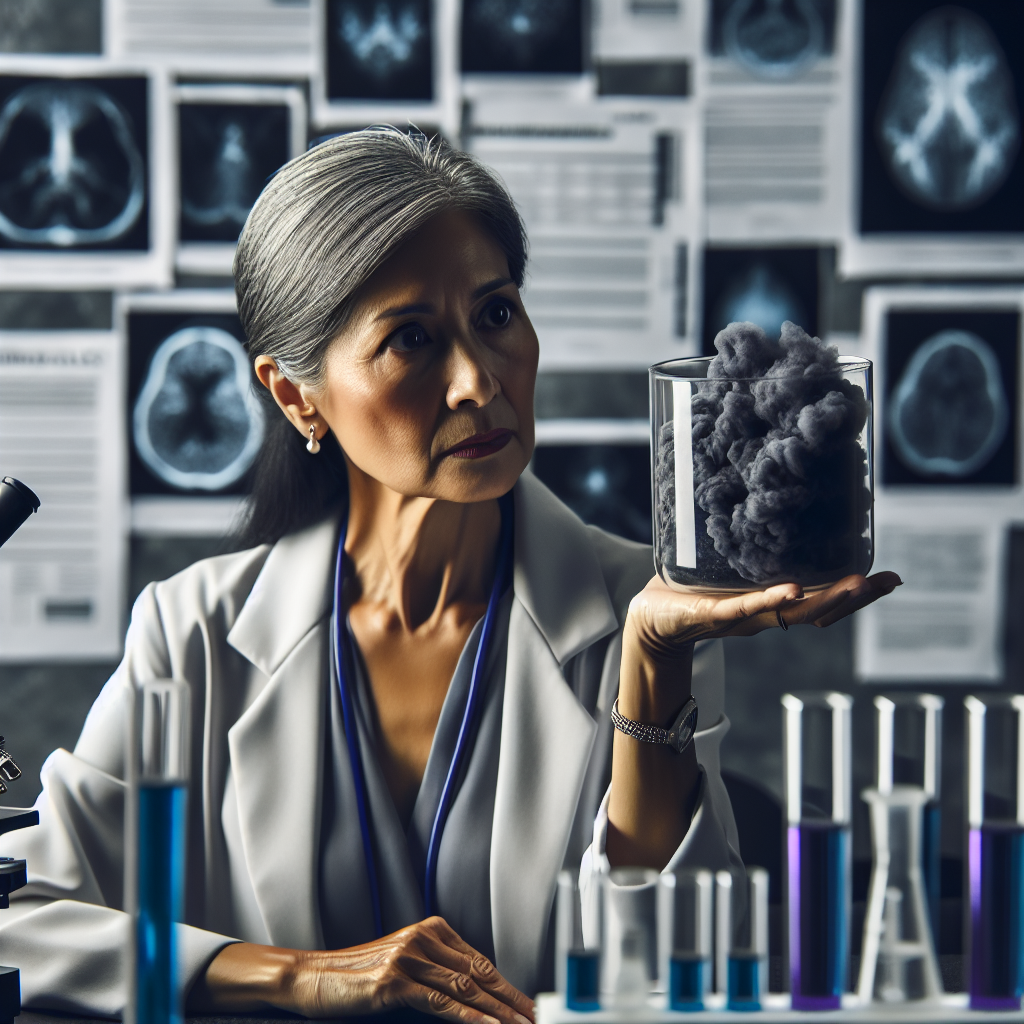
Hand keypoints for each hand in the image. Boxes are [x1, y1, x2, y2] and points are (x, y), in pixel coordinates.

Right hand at [189, 917, 534, 1023]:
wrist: (310, 979)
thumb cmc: (356, 980)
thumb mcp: (403, 969)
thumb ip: (438, 975)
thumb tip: (478, 1000)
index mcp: (431, 930)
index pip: (480, 962)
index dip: (508, 987)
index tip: (529, 1008)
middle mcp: (423, 937)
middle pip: (479, 974)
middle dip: (511, 1001)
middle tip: (536, 1020)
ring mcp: (408, 956)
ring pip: (465, 988)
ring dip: (497, 1013)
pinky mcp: (393, 980)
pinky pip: (439, 1001)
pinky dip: (468, 1018)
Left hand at [625, 571, 902, 661]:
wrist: (648, 620)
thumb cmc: (689, 591)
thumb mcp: (728, 567)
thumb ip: (752, 546)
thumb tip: (774, 505)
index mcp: (771, 603)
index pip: (823, 599)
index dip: (857, 593)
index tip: (891, 578)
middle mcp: (762, 614)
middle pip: (817, 611)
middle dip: (853, 598)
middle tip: (885, 581)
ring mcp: (740, 617)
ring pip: (789, 613)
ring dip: (824, 601)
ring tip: (854, 585)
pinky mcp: (711, 614)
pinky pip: (744, 608)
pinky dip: (769, 600)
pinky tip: (792, 590)